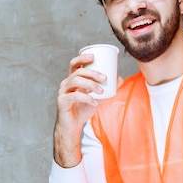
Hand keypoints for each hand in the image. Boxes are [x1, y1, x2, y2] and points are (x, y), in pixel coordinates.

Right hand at [53, 53, 106, 167]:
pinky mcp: (62, 101)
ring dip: (91, 84)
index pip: (74, 64)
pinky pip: (74, 96)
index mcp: (73, 79)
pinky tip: (95, 102)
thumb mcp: (98, 97)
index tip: (94, 56)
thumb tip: (119, 78)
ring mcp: (63, 92)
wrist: (73, 126)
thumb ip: (107, 89)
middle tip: (105, 78)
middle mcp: (66, 83)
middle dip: (93, 73)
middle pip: (78, 72)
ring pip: (75, 81)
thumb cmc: (83, 109)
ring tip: (102, 91)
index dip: (82, 57)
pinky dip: (86, 98)